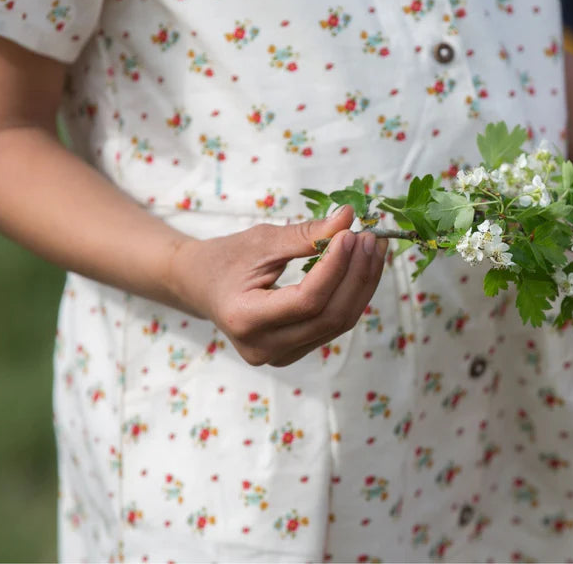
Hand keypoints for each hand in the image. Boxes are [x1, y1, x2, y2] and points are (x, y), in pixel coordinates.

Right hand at [168, 205, 387, 365]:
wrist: (199, 285)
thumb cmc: (225, 258)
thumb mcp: (261, 240)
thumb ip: (306, 234)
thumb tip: (348, 217)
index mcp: (245, 319)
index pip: (306, 300)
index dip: (336, 267)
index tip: (352, 234)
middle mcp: (263, 347)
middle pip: (329, 317)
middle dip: (357, 275)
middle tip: (371, 238)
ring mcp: (280, 356)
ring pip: (337, 324)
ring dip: (362, 284)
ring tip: (373, 249)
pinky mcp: (293, 352)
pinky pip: (331, 325)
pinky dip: (351, 295)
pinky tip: (361, 268)